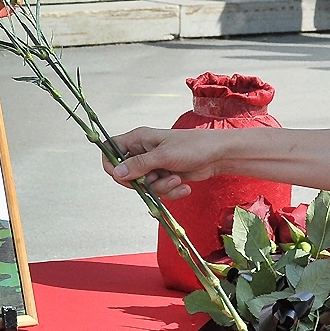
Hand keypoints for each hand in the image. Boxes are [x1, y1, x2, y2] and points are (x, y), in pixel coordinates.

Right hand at [103, 127, 221, 199]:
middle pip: (127, 174)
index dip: (111, 164)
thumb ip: (139, 165)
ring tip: (177, 179)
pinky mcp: (165, 176)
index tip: (122, 177)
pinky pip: (159, 191)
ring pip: (144, 186)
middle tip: (157, 178)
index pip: (111, 149)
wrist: (218, 156)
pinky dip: (171, 191)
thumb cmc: (193, 147)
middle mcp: (143, 151)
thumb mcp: (164, 155)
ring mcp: (154, 165)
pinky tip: (184, 186)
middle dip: (143, 183)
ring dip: (161, 188)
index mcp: (139, 139)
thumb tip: (116, 172)